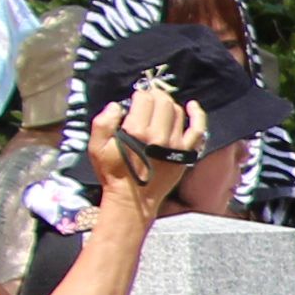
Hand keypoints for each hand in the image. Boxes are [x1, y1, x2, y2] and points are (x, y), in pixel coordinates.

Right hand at [88, 80, 205, 198]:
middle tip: (148, 99)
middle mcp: (158, 136)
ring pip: (177, 112)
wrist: (133, 200)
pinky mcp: (185, 154)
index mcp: (136, 132)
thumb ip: (103, 122)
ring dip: (168, 104)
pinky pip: (197, 130)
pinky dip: (197, 115)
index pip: (144, 99)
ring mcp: (175, 145)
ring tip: (160, 106)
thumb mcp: (97, 147)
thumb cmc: (113, 173)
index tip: (135, 99)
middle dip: (154, 95)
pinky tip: (192, 106)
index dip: (139, 95)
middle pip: (162, 102)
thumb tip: (117, 105)